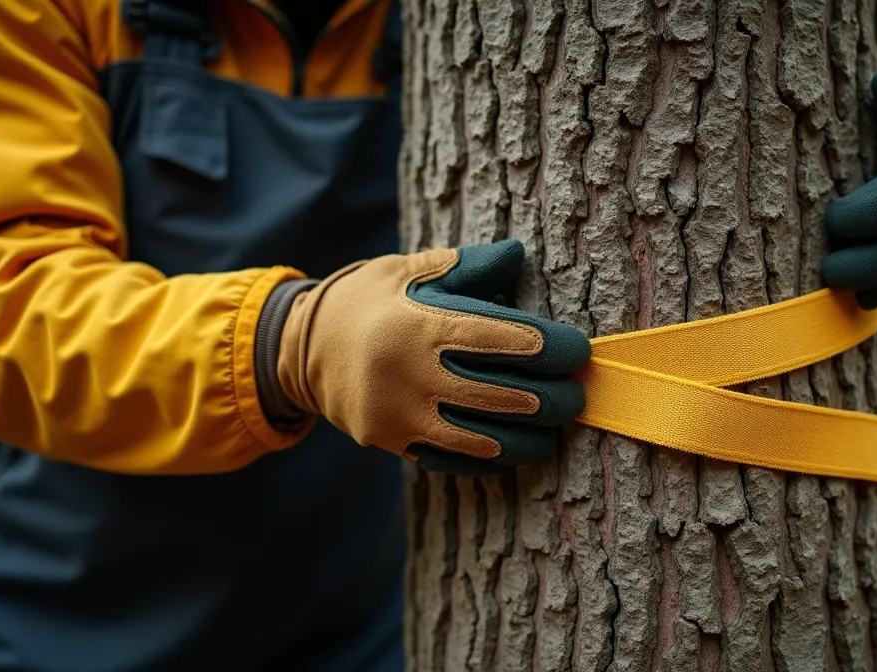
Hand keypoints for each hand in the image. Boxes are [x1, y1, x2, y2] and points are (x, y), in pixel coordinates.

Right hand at [279, 240, 589, 474]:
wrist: (299, 348)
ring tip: (555, 431)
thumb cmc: (368, 300)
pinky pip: (451, 459)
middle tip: (576, 396)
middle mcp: (407, 374)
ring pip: (479, 438)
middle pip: (496, 394)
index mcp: (416, 324)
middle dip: (548, 399)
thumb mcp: (407, 270)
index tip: (577, 351)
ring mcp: (398, 415)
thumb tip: (517, 256)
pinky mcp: (391, 443)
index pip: (495, 339)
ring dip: (527, 438)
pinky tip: (516, 450)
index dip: (544, 347)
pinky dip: (489, 458)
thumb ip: (465, 266)